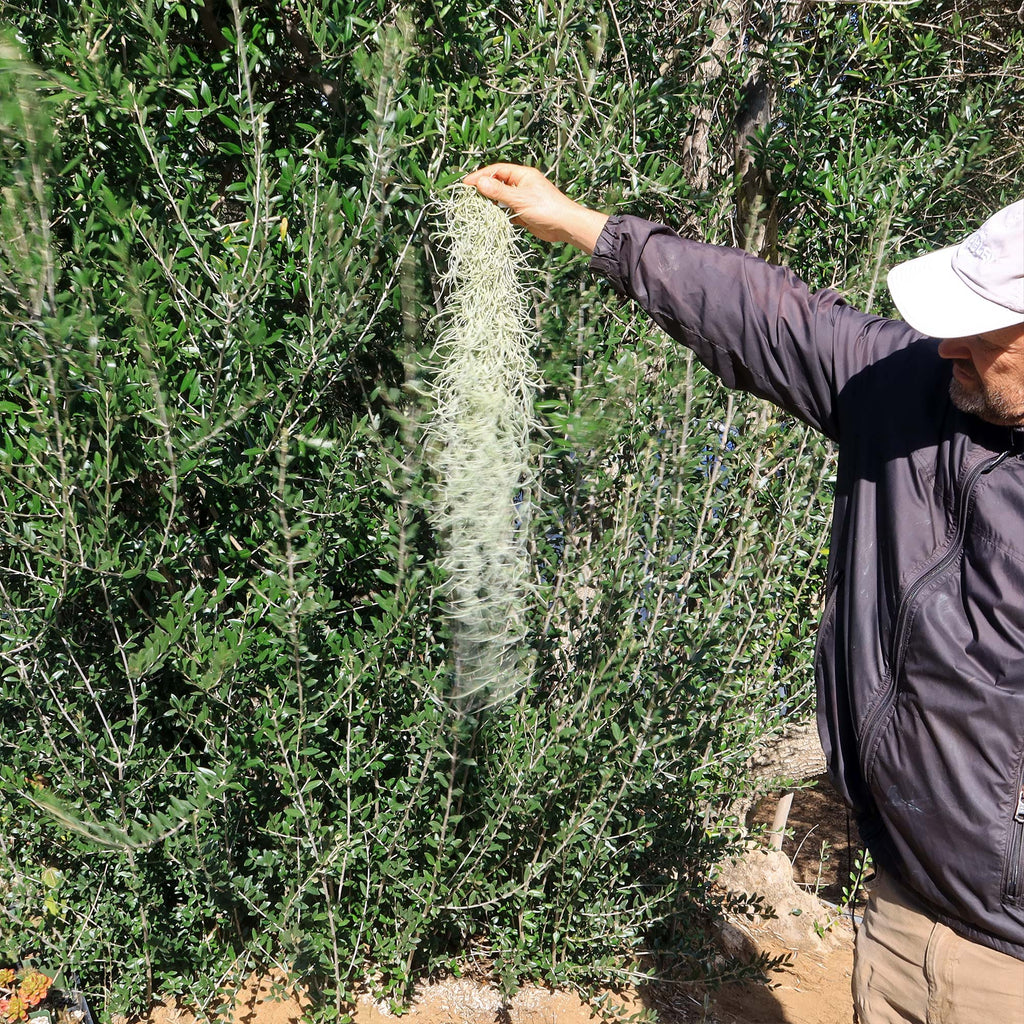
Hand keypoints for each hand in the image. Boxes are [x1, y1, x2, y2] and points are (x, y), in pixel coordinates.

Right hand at [462, 163, 608, 253]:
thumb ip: (499, 192)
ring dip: (492, 203)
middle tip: (468, 196)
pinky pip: (508, 212)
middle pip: (498, 184)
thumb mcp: (519, 199)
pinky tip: (492, 219)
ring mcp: (523, 199)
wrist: (565, 226)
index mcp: (523, 175)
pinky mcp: (525, 213)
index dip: (481, 176)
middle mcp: (522, 185)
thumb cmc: (546, 208)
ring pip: (502, 199)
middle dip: (484, 189)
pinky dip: (500, 215)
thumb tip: (480, 183)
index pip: (497, 171)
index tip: (466, 183)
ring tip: (477, 208)